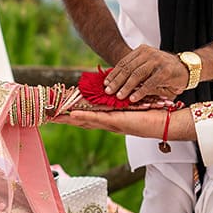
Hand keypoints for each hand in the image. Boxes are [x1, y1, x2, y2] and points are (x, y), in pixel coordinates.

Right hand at [53, 108, 196, 140]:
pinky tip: (73, 115)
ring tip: (53, 116)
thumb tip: (112, 88)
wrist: (165, 122)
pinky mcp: (118, 122)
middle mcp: (108, 123)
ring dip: (69, 119)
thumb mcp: (131, 102)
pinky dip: (85, 117)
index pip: (87, 116)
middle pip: (81, 121)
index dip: (71, 114)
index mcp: (110, 118)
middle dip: (64, 119)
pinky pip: (98, 119)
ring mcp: (111, 124)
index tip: (57, 110)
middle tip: (47, 116)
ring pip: (86, 121)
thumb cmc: (151, 112)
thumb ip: (120, 98)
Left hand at [104, 45, 189, 101]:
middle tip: (108, 91)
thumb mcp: (148, 67)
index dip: (114, 74)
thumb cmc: (165, 70)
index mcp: (142, 51)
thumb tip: (115, 83)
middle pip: (128, 68)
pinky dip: (140, 91)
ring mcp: (157, 61)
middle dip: (116, 81)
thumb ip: (135, 72)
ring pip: (136, 74)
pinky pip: (149, 82)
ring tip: (118, 96)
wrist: (188, 68)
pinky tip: (133, 98)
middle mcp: (148, 53)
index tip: (105, 84)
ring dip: (126, 86)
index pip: (123, 62)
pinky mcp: (165, 71)